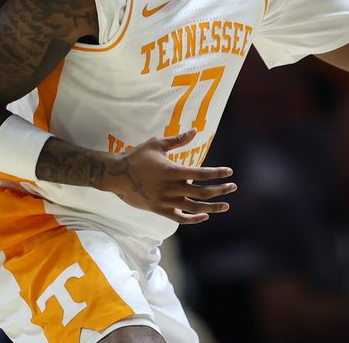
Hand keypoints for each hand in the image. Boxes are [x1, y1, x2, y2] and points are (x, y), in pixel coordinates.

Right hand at [103, 129, 235, 223]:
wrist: (115, 175)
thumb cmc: (136, 156)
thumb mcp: (157, 144)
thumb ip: (177, 140)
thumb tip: (195, 131)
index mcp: (172, 171)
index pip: (201, 173)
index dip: (217, 173)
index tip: (229, 172)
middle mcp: (170, 188)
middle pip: (201, 192)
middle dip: (220, 190)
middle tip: (233, 187)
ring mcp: (165, 201)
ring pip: (193, 208)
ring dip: (212, 207)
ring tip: (225, 206)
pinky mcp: (158, 209)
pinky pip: (179, 218)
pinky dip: (192, 219)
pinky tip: (203, 216)